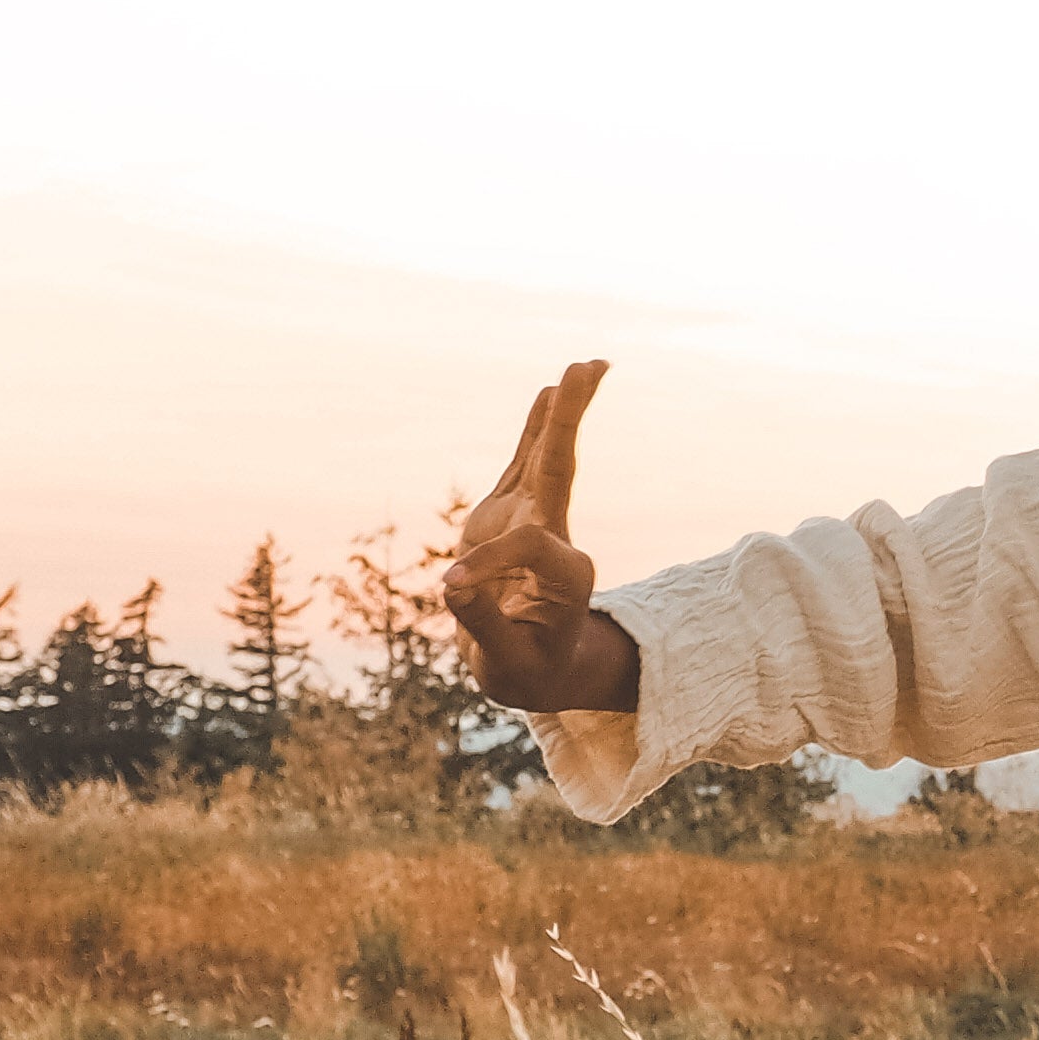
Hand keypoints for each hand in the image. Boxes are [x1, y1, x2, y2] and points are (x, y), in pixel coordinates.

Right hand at [442, 362, 638, 713]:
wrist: (537, 671)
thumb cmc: (526, 672)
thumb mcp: (505, 664)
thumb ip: (482, 625)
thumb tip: (451, 587)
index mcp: (565, 576)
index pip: (525, 547)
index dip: (487, 565)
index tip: (450, 591)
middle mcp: (556, 540)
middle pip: (561, 471)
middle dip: (569, 422)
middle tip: (588, 368)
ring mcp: (535, 522)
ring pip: (549, 458)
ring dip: (563, 413)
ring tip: (583, 368)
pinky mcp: (512, 517)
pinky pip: (525, 464)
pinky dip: (537, 430)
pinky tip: (551, 394)